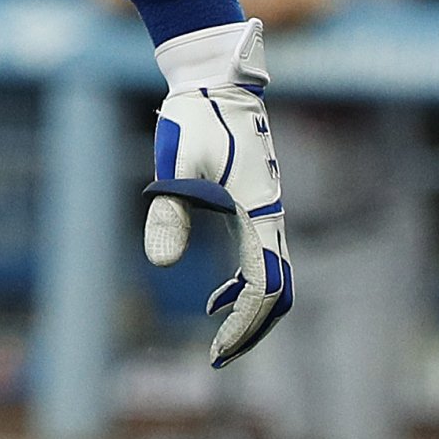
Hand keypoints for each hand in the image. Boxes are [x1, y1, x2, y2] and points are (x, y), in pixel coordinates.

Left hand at [143, 19, 293, 367]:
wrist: (213, 79)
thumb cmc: (194, 118)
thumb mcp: (174, 166)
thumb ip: (168, 213)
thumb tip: (159, 264)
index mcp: (259, 212)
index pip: (265, 287)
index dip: (244, 325)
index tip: (217, 352)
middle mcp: (271, 216)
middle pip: (278, 291)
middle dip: (253, 329)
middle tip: (219, 359)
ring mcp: (265, 210)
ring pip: (272, 275)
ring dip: (249, 309)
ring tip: (217, 339)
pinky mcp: (254, 202)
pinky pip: (259, 256)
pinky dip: (241, 284)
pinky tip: (212, 297)